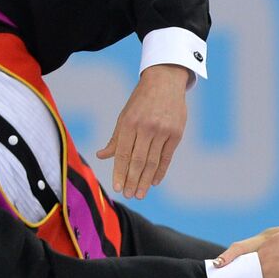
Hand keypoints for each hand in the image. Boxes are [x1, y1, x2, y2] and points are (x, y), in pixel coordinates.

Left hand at [97, 64, 188, 198]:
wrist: (165, 82)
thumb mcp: (125, 115)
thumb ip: (116, 138)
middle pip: (138, 161)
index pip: (123, 153)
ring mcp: (163, 131)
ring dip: (145, 180)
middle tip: (130, 196)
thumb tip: (102, 156)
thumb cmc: (141, 100)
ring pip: (152, 162)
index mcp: (130, 123)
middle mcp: (146, 127)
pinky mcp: (176, 133)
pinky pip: (167, 157)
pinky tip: (154, 182)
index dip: (120, 173)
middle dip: (133, 181)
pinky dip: (160, 171)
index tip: (118, 188)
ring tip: (140, 194)